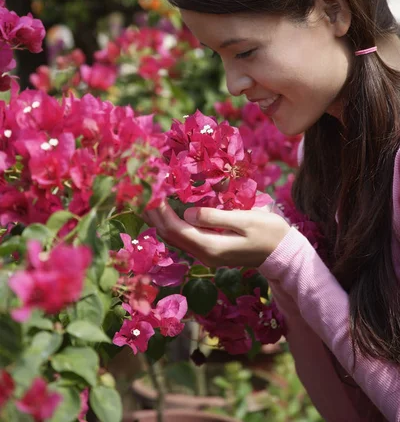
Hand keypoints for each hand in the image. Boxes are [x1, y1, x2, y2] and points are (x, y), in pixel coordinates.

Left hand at [144, 202, 290, 267]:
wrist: (284, 253)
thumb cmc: (269, 232)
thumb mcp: (245, 220)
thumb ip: (215, 217)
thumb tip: (187, 213)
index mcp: (212, 248)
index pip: (177, 229)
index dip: (163, 211)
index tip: (155, 191)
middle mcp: (205, 255)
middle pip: (172, 237)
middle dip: (157, 216)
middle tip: (146, 194)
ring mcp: (208, 255)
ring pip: (176, 240)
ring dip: (163, 221)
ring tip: (153, 202)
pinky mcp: (212, 251)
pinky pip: (186, 239)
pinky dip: (174, 225)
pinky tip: (171, 213)